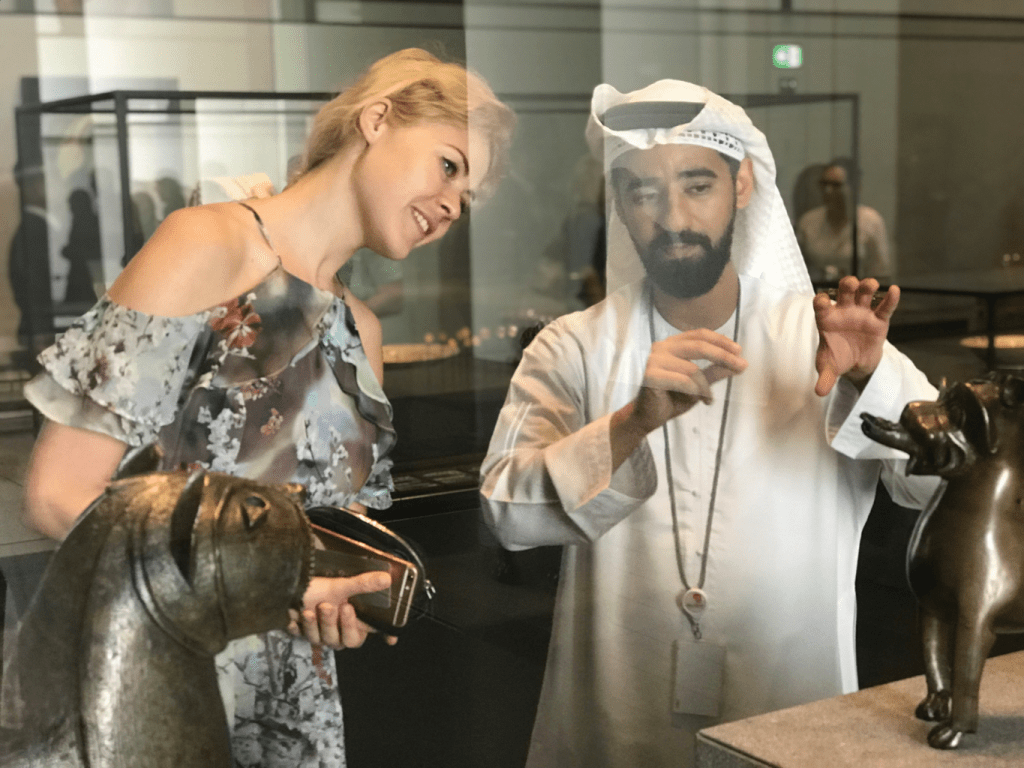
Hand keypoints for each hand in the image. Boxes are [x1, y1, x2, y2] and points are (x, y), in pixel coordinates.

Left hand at [288, 572, 397, 649]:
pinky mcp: (303, 633)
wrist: (287, 586)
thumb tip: (386, 578)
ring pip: (325, 640)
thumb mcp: (341, 585)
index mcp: (354, 617)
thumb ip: (364, 584)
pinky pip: (303, 637)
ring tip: (312, 609)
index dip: (384, 635)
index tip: (391, 639)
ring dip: (319, 625)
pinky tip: (296, 617)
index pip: (374, 630)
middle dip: (343, 625)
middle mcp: (340, 628)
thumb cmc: (315, 586)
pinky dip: (300, 626)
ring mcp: (322, 633)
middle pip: (350, 640)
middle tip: (339, 607)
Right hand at [629, 328, 746, 434]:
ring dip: (705, 386)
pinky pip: (683, 381)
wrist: (647, 417)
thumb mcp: (699, 384)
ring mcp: (654, 360)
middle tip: (741, 366)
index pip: (699, 334)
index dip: (720, 340)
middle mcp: (661, 348)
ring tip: (708, 399)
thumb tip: (740, 364)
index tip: (739, 351)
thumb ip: (715, 372)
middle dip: (723, 356)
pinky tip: (701, 401)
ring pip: (692, 368)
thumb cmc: (671, 398)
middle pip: (698, 346)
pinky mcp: (651, 376)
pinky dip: (696, 392)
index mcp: (671, 344)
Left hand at [813, 276, 898, 396]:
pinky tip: (894, 290)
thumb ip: (824, 377)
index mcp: (827, 318)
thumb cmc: (838, 359)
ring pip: (864, 293)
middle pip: (844, 291)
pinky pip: (884, 307)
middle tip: (850, 284)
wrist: (856, 364)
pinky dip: (890, 298)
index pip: (821, 304)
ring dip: (867, 286)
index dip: (821, 300)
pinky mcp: (878, 320)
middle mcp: (844, 311)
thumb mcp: (829, 368)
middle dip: (847, 285)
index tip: (821, 301)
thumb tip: (819, 392)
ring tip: (870, 285)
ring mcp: (862, 313)